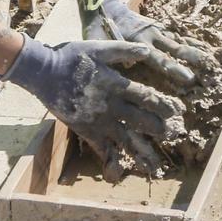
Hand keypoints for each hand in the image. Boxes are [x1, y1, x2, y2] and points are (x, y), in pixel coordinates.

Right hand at [4, 37, 190, 179]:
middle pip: (140, 121)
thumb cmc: (72, 57)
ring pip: (124, 139)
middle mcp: (110, 105)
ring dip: (141, 152)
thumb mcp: (99, 47)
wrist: (44, 72)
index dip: (163, 105)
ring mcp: (98, 120)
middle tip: (173, 136)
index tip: (178, 112)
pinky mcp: (85, 130)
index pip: (146, 96)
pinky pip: (100, 149)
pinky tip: (118, 173)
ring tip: (155, 166)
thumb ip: (124, 50)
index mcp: (115, 84)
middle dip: (158, 129)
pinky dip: (110, 161)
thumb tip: (148, 50)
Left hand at [95, 0, 211, 72]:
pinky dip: (189, 39)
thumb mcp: (100, 44)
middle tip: (207, 68)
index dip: (173, 69)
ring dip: (194, 49)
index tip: (188, 78)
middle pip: (174, 48)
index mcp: (137, 42)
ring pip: (178, 39)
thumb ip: (114, 55)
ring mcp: (155, 29)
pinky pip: (176, 33)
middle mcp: (150, 35)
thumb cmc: (98, 30)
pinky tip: (202, 47)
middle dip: (190, 59)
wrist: (104, 7)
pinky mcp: (157, 26)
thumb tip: (128, 66)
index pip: (158, 58)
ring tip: (211, 58)